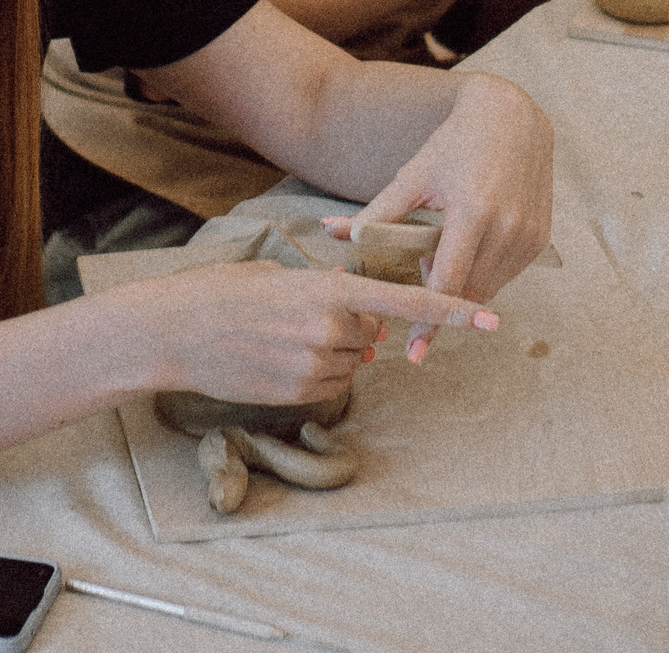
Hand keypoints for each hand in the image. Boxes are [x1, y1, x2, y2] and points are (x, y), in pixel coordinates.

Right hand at [125, 261, 498, 405]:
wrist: (175, 329)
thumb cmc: (226, 292)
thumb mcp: (283, 277)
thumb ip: (334, 296)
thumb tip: (370, 329)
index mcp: (329, 287)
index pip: (405, 299)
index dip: (452, 310)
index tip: (492, 319)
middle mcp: (329, 327)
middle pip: (371, 333)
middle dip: (351, 327)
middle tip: (300, 316)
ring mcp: (314, 363)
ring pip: (351, 361)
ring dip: (331, 352)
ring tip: (280, 337)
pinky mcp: (297, 392)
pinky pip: (329, 384)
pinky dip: (314, 373)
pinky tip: (274, 359)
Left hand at [326, 71, 552, 359]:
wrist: (512, 119)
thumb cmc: (454, 144)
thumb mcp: (414, 176)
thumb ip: (376, 213)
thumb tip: (330, 232)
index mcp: (472, 211)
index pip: (447, 282)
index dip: (428, 320)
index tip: (413, 353)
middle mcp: (507, 227)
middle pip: (468, 291)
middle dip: (438, 302)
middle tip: (413, 293)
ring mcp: (528, 235)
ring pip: (488, 288)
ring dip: (461, 287)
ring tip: (437, 256)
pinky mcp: (540, 239)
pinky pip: (505, 275)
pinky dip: (483, 274)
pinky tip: (466, 248)